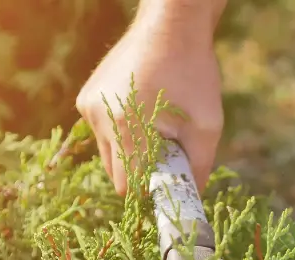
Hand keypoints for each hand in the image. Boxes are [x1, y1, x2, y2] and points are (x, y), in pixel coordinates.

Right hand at [76, 4, 223, 193]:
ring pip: (108, 154)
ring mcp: (89, 107)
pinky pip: (103, 133)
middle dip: (140, 172)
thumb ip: (199, 169)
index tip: (167, 181)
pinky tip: (141, 112)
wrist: (171, 24)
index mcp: (125, 127)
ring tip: (155, 128)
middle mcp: (100, 118)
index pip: (128, 186)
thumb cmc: (193, 73)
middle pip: (116, 174)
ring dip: (130, 154)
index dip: (148, 190)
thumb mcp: (207, 126)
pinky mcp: (87, 98)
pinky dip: (121, 134)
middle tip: (166, 152)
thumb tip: (192, 200)